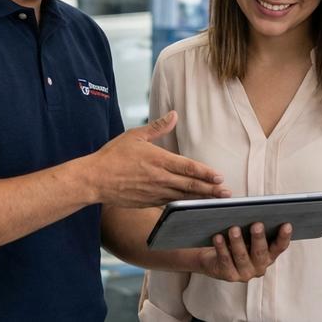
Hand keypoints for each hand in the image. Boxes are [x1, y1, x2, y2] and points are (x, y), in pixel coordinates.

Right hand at [84, 111, 229, 207]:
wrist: (95, 179)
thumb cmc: (113, 156)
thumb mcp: (135, 136)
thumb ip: (157, 127)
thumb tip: (174, 115)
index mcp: (158, 160)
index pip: (188, 167)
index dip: (206, 173)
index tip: (219, 176)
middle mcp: (160, 178)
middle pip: (190, 185)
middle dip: (210, 190)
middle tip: (227, 193)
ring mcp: (155, 193)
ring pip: (183, 197)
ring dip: (201, 199)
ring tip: (216, 201)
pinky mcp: (149, 202)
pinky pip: (171, 204)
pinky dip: (184, 205)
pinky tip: (192, 206)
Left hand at [195, 222, 291, 282]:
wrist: (214, 260)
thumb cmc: (234, 242)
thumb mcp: (245, 233)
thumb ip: (251, 223)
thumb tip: (248, 205)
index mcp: (268, 255)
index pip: (279, 247)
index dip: (284, 237)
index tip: (286, 225)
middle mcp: (259, 266)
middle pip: (260, 252)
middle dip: (258, 238)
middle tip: (257, 225)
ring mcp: (245, 273)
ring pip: (242, 256)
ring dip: (238, 242)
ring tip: (234, 229)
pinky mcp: (229, 275)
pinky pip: (225, 260)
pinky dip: (222, 248)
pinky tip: (218, 237)